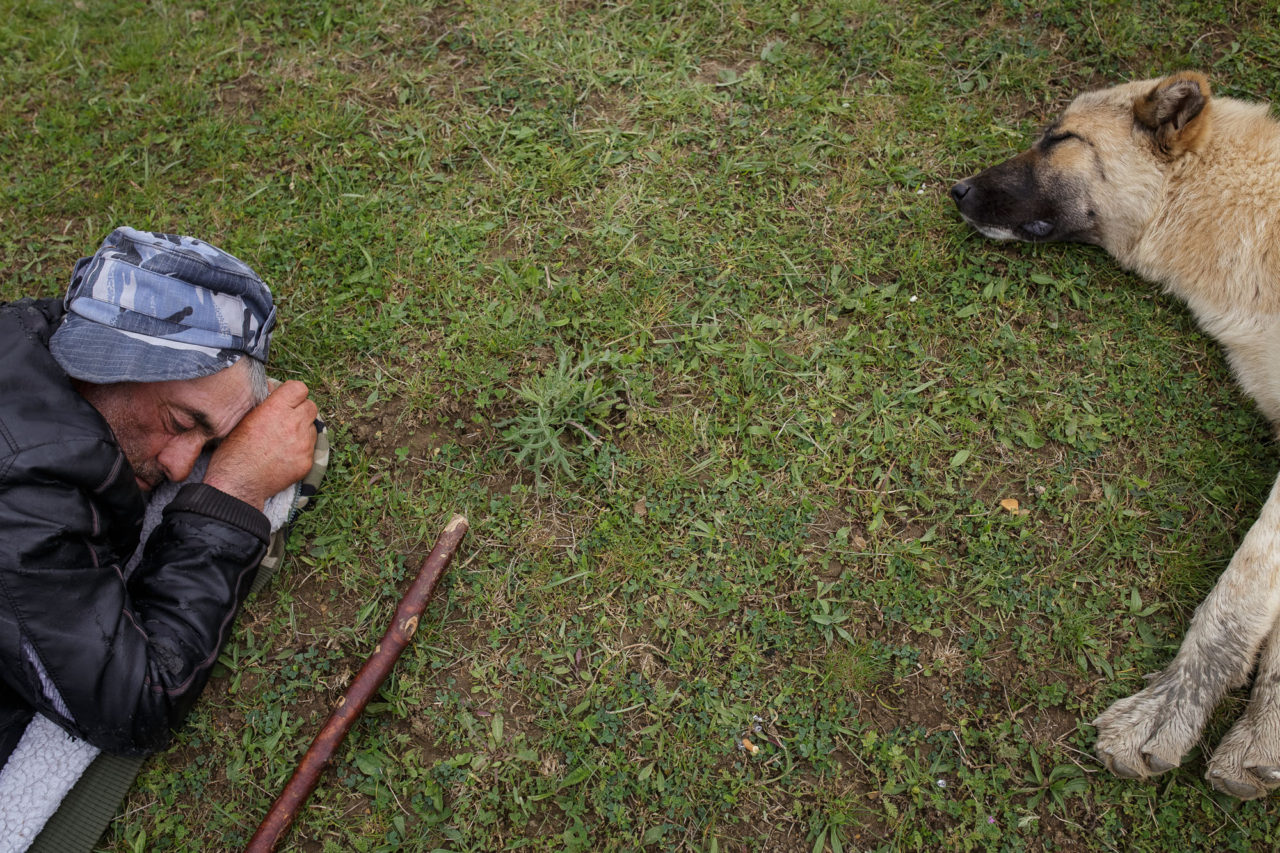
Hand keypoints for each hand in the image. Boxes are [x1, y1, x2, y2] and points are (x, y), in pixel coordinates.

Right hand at [204, 380, 318, 509]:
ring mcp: (303, 443)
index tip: (288, 400)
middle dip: (301, 411)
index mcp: (276, 409)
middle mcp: (293, 423)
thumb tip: (274, 391)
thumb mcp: (244, 419)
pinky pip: (311, 448)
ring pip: (313, 427)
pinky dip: (302, 449)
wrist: (238, 482)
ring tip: (284, 440)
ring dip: (303, 430)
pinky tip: (285, 455)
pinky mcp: (307, 461)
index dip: (294, 394)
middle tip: (288, 420)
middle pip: (311, 406)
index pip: (300, 388)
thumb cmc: (234, 451)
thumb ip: (265, 404)